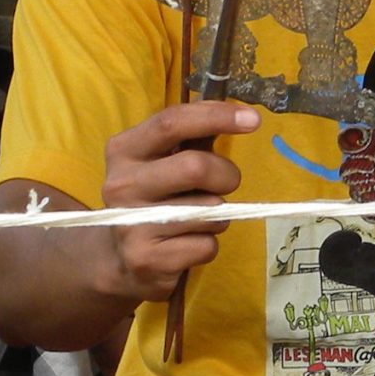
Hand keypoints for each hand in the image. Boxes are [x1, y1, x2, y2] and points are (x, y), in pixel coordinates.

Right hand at [94, 101, 258, 303]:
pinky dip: (209, 243)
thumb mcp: (161, 160)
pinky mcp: (147, 260)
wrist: (120, 258)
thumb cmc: (155, 197)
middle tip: (227, 182)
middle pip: (195, 167)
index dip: (216, 117)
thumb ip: (194, 137)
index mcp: (124, 150)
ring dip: (218, 214)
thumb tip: (241, 115)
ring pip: (209, 212)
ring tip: (197, 218)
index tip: (253, 119)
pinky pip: (206, 245)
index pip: (172, 123)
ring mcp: (131, 225)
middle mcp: (121, 185)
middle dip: (226, 174)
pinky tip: (187, 244)